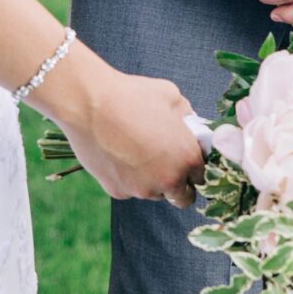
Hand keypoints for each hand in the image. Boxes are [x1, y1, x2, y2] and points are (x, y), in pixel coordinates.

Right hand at [42, 54, 204, 206]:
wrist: (90, 103)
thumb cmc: (132, 96)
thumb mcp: (171, 96)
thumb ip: (186, 116)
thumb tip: (188, 124)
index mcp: (187, 158)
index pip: (202, 176)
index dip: (195, 168)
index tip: (186, 159)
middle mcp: (168, 180)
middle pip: (183, 197)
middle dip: (179, 184)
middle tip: (167, 164)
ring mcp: (141, 189)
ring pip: (154, 193)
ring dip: (152, 180)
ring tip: (137, 152)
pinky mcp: (117, 190)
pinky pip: (129, 189)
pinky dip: (128, 178)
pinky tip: (118, 154)